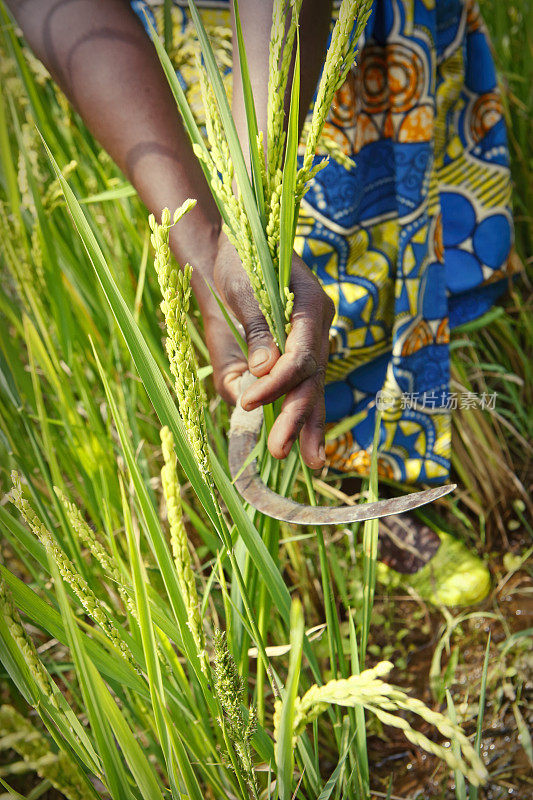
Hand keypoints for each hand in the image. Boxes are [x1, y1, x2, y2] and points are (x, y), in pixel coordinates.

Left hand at [214, 233, 333, 468]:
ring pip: (310, 389)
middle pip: (311, 379)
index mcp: (312, 306)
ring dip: (306, 425)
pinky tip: (295, 443)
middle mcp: (314, 330)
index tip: (250, 400)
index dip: (279, 382)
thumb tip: (263, 371)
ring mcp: (306, 344)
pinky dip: (293, 415)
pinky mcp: (289, 355)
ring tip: (309, 461)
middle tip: (286, 451)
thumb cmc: (236, 258)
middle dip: (298, 417)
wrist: (228, 250)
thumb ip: (256, 325)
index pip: (302, 355)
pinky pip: (295, 389)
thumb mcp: (242, 284)